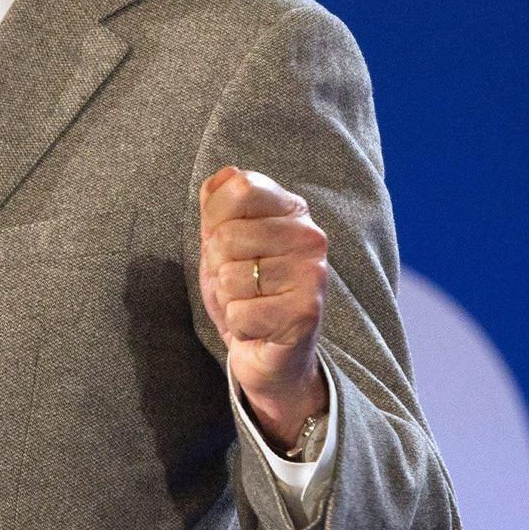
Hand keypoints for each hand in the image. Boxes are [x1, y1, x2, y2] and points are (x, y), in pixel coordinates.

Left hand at [198, 166, 328, 446]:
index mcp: (292, 210)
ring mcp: (312, 274)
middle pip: (226, 237)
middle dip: (219, 267)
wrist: (271, 354)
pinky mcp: (306, 313)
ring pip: (230, 277)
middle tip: (241, 284)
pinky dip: (239, 325)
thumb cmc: (246, 291)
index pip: (239, 188)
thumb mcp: (222, 242)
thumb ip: (218, 205)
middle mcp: (310, 237)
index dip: (216, 219)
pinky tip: (258, 327)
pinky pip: (240, 312)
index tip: (226, 244)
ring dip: (229, 299)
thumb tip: (223, 175)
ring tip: (251, 304)